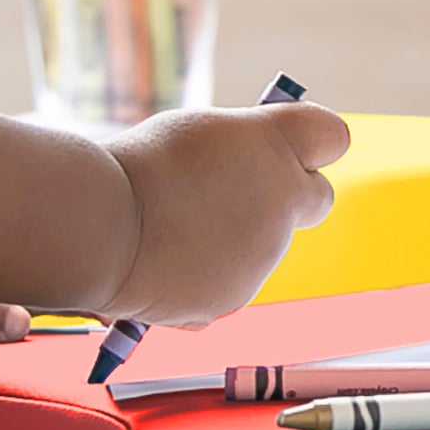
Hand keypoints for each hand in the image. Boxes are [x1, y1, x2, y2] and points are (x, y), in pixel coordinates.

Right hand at [101, 101, 348, 325]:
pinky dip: (202, 274)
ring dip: (232, 237)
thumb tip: (260, 168)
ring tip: (170, 227)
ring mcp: (265, 255)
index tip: (281, 146)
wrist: (97, 227)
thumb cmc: (137, 167)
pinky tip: (160, 261)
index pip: (332, 136)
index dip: (309, 143)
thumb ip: (244, 150)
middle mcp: (286, 201)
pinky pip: (227, 281)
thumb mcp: (199, 134)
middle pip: (316, 197)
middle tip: (237, 191)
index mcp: (278, 145)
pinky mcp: (237, 296)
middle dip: (288, 196)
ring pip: (262, 244)